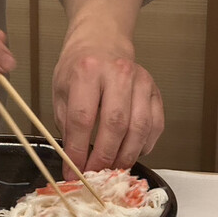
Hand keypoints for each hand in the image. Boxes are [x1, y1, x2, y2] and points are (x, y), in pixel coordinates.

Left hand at [52, 23, 163, 178]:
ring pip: (139, 128)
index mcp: (87, 71)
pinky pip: (155, 126)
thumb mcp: (61, 92)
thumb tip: (73, 162)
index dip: (78, 150)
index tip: (73, 171)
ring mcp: (142, 81)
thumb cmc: (79, 68)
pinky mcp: (156, 91)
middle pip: (115, 124)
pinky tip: (130, 154)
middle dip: (104, 157)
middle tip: (94, 175)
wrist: (102, 41)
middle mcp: (118, 73)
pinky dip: (143, 146)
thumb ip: (67, 125)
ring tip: (112, 170)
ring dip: (125, 156)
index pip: (83, 118)